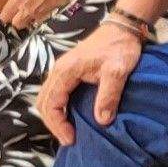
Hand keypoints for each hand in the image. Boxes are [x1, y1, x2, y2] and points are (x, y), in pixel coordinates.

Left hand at [0, 0, 90, 30]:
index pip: (4, 15)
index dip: (1, 11)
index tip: (2, 4)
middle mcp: (29, 8)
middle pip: (15, 23)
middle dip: (12, 17)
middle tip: (13, 5)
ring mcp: (41, 11)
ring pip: (27, 23)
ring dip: (24, 17)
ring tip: (25, 4)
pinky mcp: (51, 10)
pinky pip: (39, 19)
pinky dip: (36, 14)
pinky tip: (38, 2)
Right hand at [34, 23, 143, 146]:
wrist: (123, 27)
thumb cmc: (120, 47)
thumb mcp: (118, 70)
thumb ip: (109, 94)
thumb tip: (102, 120)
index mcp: (66, 71)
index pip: (51, 104)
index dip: (58, 124)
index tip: (72, 138)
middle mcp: (58, 70)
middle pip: (44, 102)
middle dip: (54, 123)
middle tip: (70, 139)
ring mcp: (62, 70)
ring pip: (48, 98)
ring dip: (55, 116)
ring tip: (70, 131)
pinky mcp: (69, 71)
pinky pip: (56, 93)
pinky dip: (59, 108)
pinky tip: (72, 117)